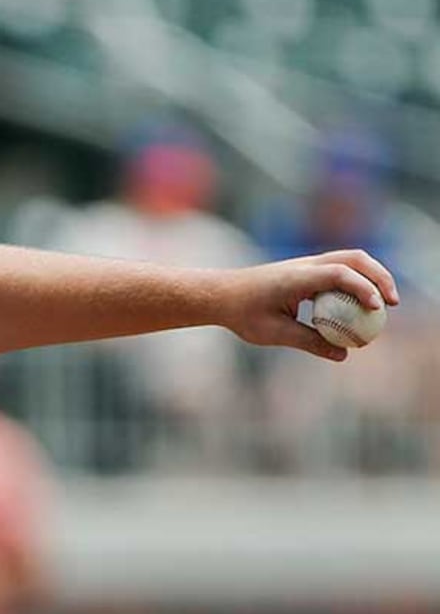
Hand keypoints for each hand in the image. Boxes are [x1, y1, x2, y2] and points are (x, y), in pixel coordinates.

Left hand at [220, 249, 399, 360]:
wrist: (220, 295)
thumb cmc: (242, 314)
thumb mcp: (274, 334)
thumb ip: (310, 342)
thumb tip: (343, 354)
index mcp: (297, 277)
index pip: (339, 274)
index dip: (363, 288)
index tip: (378, 307)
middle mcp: (305, 264)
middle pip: (354, 259)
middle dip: (379, 277)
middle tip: (393, 304)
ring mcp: (307, 264)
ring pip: (349, 260)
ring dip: (371, 277)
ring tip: (383, 303)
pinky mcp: (306, 270)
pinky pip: (339, 270)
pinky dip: (356, 282)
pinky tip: (361, 305)